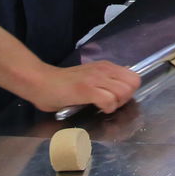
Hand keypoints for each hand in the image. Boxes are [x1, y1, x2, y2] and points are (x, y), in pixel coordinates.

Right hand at [23, 61, 139, 114]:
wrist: (40, 82)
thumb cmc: (63, 84)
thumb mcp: (89, 76)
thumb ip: (104, 80)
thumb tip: (119, 88)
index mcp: (106, 66)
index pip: (134, 77)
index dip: (129, 90)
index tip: (117, 98)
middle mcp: (103, 70)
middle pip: (133, 84)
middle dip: (126, 98)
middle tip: (112, 104)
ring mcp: (95, 79)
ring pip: (124, 92)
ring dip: (117, 103)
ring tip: (104, 106)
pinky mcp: (86, 90)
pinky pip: (109, 101)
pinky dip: (107, 108)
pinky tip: (98, 108)